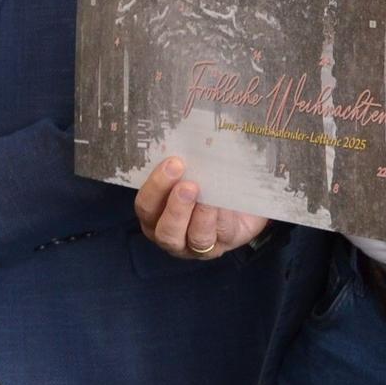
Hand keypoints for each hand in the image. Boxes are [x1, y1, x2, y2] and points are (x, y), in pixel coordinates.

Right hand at [134, 157, 268, 259]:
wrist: (239, 198)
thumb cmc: (205, 180)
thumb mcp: (190, 171)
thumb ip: (183, 164)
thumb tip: (183, 138)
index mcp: (155, 214)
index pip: (146, 206)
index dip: (156, 187)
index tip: (173, 163)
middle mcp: (171, 234)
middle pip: (166, 231)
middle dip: (176, 207)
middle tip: (189, 185)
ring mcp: (197, 246)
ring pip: (195, 239)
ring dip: (202, 215)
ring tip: (209, 196)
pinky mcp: (223, 246)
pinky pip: (223, 234)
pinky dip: (224, 217)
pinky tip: (228, 201)